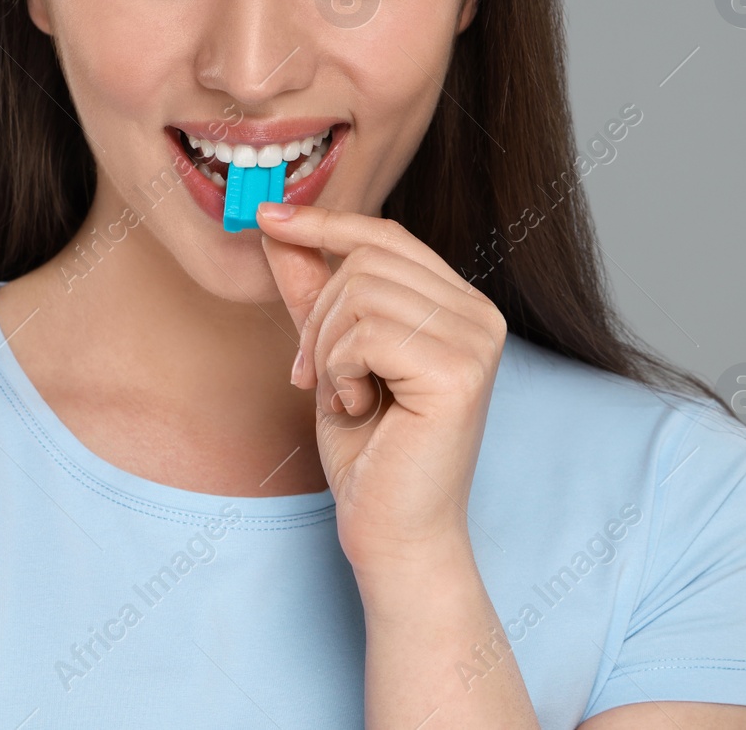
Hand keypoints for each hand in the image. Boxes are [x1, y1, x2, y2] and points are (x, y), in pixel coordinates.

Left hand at [257, 202, 507, 573]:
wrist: (391, 530)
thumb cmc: (367, 450)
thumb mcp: (329, 354)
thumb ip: (310, 290)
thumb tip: (275, 225)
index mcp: (458, 305)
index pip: (386, 237)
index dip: (323, 223)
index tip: (265, 215)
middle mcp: (479, 314)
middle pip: (365, 261)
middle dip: (318, 317)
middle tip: (316, 377)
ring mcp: (476, 340)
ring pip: (359, 294)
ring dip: (327, 350)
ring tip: (345, 397)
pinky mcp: (459, 371)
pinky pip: (366, 333)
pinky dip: (340, 372)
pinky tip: (360, 409)